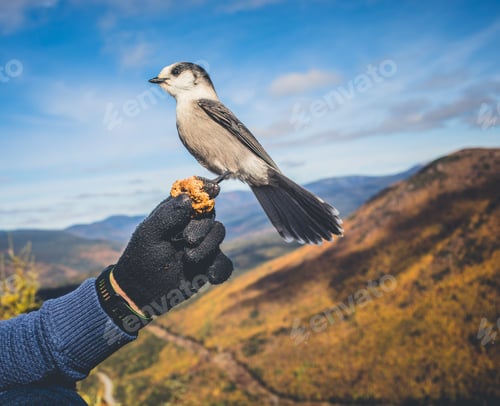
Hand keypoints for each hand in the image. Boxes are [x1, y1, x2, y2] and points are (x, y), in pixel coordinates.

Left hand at [96, 178, 232, 331]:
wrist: (141, 292)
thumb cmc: (141, 258)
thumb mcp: (149, 235)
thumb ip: (168, 216)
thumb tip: (188, 198)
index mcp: (176, 213)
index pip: (194, 195)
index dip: (206, 189)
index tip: (213, 189)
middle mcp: (192, 226)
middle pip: (211, 216)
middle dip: (202, 228)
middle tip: (187, 241)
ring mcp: (202, 246)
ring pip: (219, 235)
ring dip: (206, 248)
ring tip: (188, 260)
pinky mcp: (208, 266)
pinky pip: (225, 264)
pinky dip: (220, 269)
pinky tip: (210, 277)